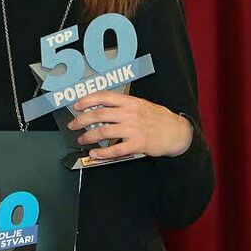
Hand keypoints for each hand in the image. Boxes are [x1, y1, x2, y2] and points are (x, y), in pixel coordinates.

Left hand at [67, 91, 191, 159]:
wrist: (178, 132)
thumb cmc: (158, 118)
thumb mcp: (142, 105)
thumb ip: (123, 106)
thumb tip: (101, 107)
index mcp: (131, 102)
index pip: (104, 96)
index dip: (87, 100)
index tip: (77, 105)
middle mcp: (130, 113)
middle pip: (99, 114)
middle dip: (82, 120)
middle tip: (73, 125)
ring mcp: (133, 129)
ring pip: (103, 131)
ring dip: (88, 136)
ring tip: (82, 139)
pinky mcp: (138, 144)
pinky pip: (115, 149)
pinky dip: (102, 153)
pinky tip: (95, 153)